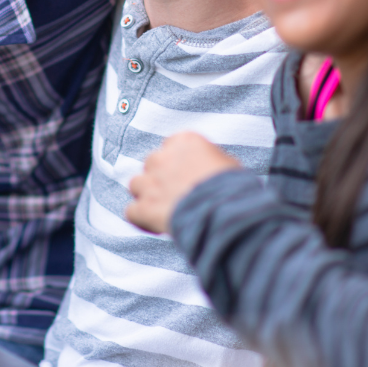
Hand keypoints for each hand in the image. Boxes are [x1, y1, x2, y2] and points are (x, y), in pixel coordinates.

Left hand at [126, 133, 240, 233]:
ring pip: (136, 184)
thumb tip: (207, 168)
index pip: (171, 146)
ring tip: (163, 210)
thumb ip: (209, 160)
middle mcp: (164, 157)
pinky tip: (154, 225)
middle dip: (160, 178)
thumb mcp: (228, 164)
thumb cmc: (236, 188)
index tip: (184, 176)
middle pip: (152, 163)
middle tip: (176, 194)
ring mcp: (151, 182)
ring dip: (146, 195)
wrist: (228, 212)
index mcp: (185, 141)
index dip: (176, 163)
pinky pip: (131, 211)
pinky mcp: (145, 207)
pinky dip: (140, 219)